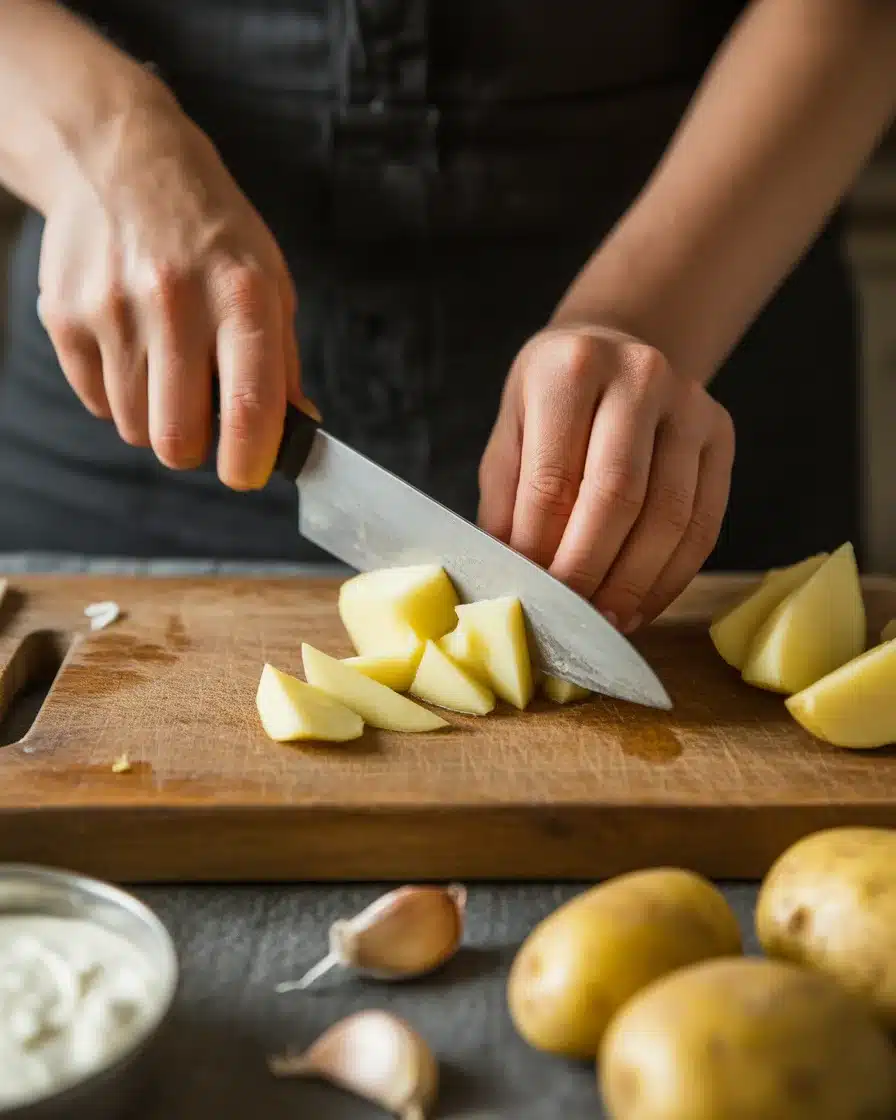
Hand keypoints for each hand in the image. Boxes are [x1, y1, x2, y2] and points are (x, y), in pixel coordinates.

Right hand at [36, 87, 314, 489]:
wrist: (120, 158)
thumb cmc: (209, 230)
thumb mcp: (268, 278)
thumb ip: (281, 359)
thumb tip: (296, 430)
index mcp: (241, 294)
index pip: (248, 405)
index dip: (249, 460)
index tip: (247, 474)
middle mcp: (175, 300)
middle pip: (179, 436)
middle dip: (195, 449)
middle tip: (203, 426)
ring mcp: (112, 308)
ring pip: (135, 427)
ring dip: (156, 419)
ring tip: (166, 369)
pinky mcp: (64, 315)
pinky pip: (96, 401)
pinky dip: (118, 394)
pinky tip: (132, 347)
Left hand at [478, 324, 734, 631]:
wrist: (617, 347)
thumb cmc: (552, 401)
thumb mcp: (511, 432)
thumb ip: (508, 500)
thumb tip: (513, 576)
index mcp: (572, 368)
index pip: (553, 477)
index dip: (540, 546)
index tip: (530, 591)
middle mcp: (639, 376)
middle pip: (617, 496)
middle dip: (590, 568)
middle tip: (570, 615)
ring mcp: (690, 405)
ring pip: (669, 515)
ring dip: (635, 582)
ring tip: (606, 621)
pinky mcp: (722, 435)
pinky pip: (704, 523)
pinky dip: (672, 576)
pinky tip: (641, 604)